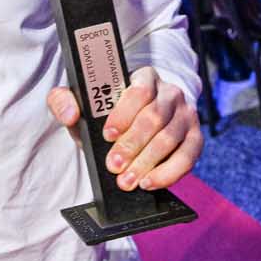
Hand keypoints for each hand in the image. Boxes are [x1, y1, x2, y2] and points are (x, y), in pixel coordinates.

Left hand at [46, 67, 203, 191]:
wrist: (135, 120)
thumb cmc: (107, 110)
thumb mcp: (82, 102)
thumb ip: (64, 101)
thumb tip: (70, 114)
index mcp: (144, 77)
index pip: (139, 90)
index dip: (124, 114)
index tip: (107, 135)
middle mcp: (170, 92)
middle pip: (155, 118)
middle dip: (133, 145)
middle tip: (114, 165)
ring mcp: (186, 114)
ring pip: (170, 139)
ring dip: (147, 163)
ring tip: (127, 180)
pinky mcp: (195, 137)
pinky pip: (188, 156)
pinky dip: (169, 173)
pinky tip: (150, 183)